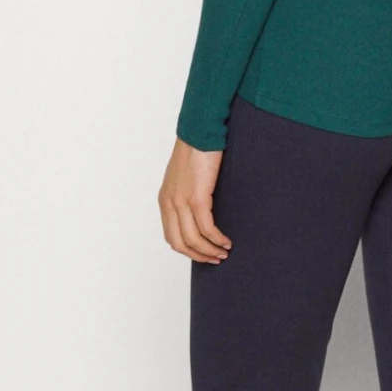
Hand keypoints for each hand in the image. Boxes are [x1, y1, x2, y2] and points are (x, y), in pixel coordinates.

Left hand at [159, 138, 232, 262]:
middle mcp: (169, 203)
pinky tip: (227, 241)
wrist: (200, 132)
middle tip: (215, 259)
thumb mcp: (185, 178)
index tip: (203, 253)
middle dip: (198, 255)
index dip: (187, 250)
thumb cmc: (197, 151)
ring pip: (193, 239)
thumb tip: (201, 212)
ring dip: (210, 250)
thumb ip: (186, 196)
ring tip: (224, 252)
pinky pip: (206, 228)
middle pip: (179, 243)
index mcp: (165, 200)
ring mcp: (181, 201)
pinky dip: (217, 239)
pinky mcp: (197, 197)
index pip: (171, 236)